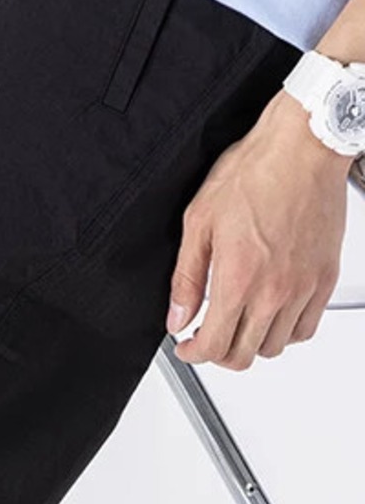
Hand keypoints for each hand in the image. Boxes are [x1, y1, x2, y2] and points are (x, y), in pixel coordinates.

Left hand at [167, 88, 351, 370]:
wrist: (302, 148)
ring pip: (276, 346)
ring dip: (251, 344)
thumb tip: (177, 316)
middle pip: (244, 355)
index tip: (186, 347)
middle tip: (206, 336)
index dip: (193, 354)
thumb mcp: (199, 222)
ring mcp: (304, 287)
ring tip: (237, 324)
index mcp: (238, 279)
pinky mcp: (325, 278)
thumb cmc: (254, 173)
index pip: (214, 346)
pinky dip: (286, 332)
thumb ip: (187, 278)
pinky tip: (270, 315)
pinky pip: (307, 327)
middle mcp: (275, 290)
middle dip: (218, 353)